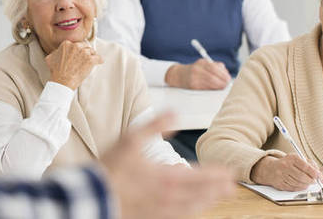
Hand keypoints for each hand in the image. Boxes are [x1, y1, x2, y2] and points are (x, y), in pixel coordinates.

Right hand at [45, 41, 102, 89]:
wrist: (62, 81)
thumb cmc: (56, 71)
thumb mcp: (50, 58)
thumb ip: (56, 52)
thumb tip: (57, 52)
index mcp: (67, 44)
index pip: (75, 44)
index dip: (77, 50)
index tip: (77, 54)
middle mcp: (76, 46)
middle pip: (84, 46)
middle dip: (84, 52)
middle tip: (84, 58)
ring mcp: (84, 53)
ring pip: (92, 51)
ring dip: (92, 55)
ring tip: (91, 61)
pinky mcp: (91, 60)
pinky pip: (99, 58)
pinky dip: (99, 60)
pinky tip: (99, 62)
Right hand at [101, 111, 234, 218]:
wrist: (91, 197)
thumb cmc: (110, 168)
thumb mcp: (130, 139)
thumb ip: (155, 125)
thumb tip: (175, 114)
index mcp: (167, 177)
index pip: (201, 177)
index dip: (217, 174)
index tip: (230, 173)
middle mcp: (168, 197)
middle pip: (201, 195)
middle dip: (218, 190)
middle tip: (232, 187)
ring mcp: (160, 211)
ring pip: (192, 209)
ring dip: (206, 202)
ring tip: (215, 198)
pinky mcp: (151, 218)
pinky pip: (178, 217)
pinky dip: (189, 212)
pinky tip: (190, 209)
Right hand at [164, 59, 230, 89]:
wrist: (179, 75)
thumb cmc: (196, 70)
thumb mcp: (204, 64)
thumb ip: (216, 67)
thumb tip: (227, 76)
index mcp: (201, 62)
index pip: (215, 68)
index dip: (223, 75)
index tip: (228, 79)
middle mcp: (197, 70)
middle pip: (212, 78)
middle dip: (222, 82)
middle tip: (227, 85)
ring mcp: (194, 79)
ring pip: (210, 84)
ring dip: (218, 87)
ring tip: (222, 87)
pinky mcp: (193, 86)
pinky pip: (205, 89)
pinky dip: (212, 89)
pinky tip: (215, 89)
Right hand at [250, 155, 319, 190]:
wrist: (270, 169)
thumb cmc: (287, 164)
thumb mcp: (297, 159)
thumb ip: (309, 164)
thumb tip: (318, 173)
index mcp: (291, 158)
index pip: (305, 166)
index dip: (314, 172)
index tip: (319, 176)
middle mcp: (285, 166)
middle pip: (302, 176)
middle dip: (311, 180)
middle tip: (314, 181)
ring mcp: (281, 175)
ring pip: (298, 183)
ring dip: (305, 185)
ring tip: (308, 183)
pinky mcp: (279, 183)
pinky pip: (293, 188)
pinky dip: (299, 188)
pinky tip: (301, 185)